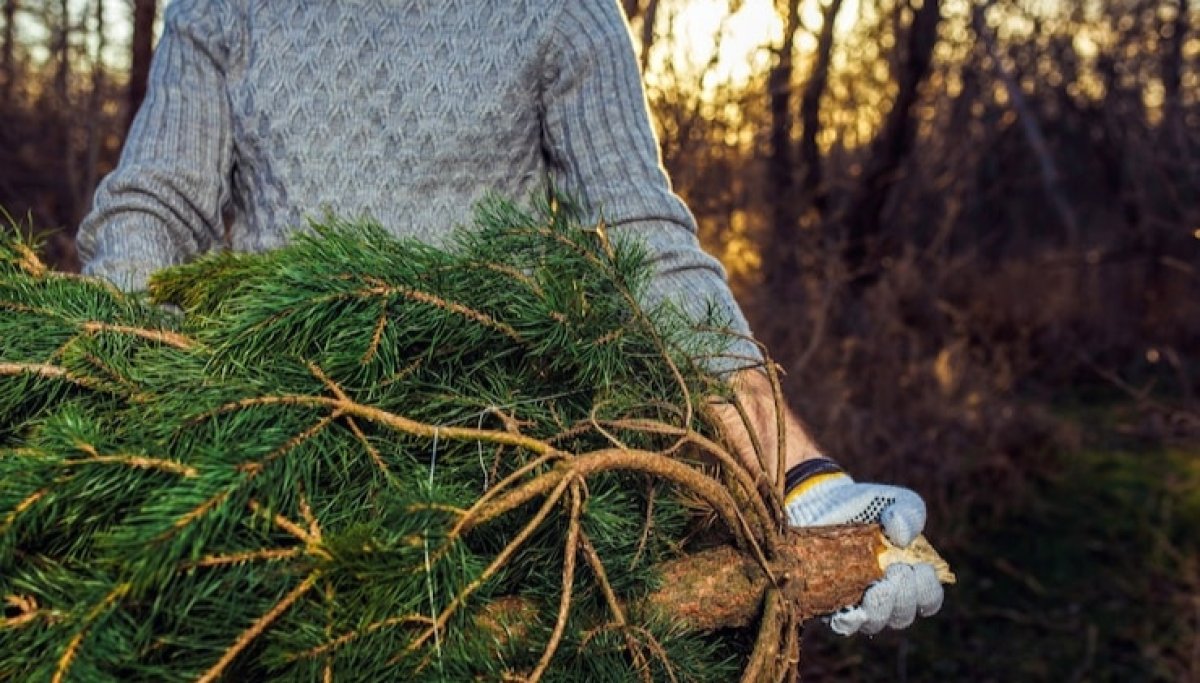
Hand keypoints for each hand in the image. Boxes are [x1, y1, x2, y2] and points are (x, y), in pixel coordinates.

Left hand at [784, 458, 943, 634]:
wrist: (822, 501)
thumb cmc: (867, 506)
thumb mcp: (895, 502)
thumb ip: (909, 514)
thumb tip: (902, 538)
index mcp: (909, 577)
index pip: (928, 600)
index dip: (927, 591)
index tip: (919, 569)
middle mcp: (885, 596)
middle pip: (902, 616)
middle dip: (903, 598)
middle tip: (894, 572)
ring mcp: (857, 601)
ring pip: (874, 623)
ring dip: (879, 611)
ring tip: (876, 588)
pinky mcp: (828, 601)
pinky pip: (841, 624)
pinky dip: (848, 620)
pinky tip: (850, 607)